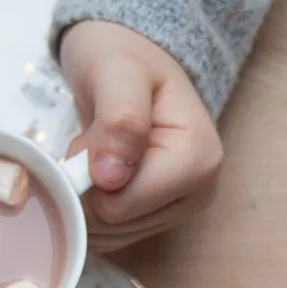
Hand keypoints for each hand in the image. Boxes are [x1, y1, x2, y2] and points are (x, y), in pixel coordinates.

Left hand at [58, 20, 222, 249]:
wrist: (132, 52)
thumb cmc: (124, 55)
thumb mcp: (117, 73)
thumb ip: (119, 120)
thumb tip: (111, 178)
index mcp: (197, 162)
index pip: (119, 208)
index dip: (87, 179)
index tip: (87, 140)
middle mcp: (199, 192)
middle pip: (116, 225)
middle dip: (87, 189)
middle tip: (91, 142)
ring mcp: (183, 206)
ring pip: (112, 234)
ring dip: (87, 197)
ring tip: (97, 152)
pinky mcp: (164, 214)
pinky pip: (114, 234)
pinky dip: (93, 208)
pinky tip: (98, 172)